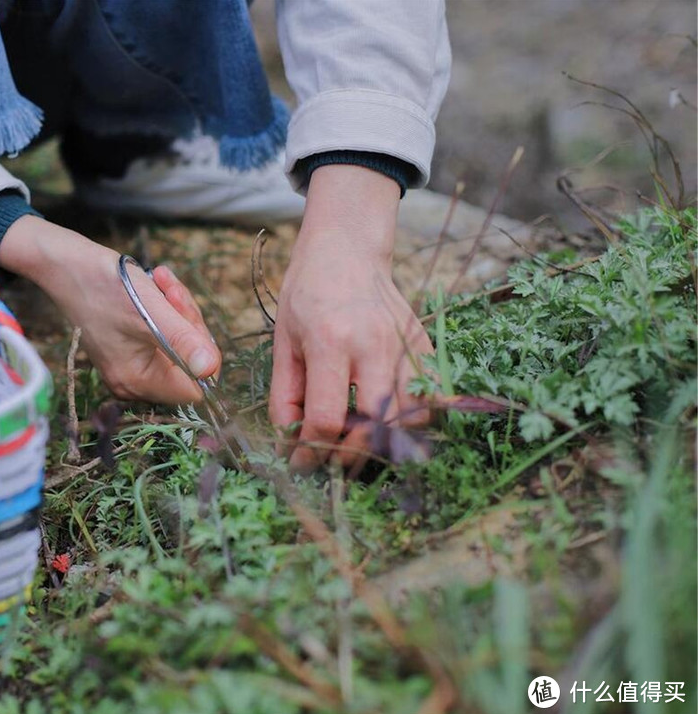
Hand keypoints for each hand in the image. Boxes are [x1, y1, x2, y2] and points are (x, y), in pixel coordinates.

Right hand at [0, 216, 220, 403]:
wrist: (66, 264)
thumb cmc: (103, 285)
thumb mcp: (150, 310)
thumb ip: (182, 341)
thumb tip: (211, 369)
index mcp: (137, 380)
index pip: (194, 387)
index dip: (201, 354)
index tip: (186, 317)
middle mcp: (134, 382)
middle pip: (189, 364)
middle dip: (188, 324)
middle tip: (172, 291)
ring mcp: (131, 366)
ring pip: (179, 346)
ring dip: (178, 311)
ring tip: (162, 282)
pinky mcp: (129, 350)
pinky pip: (164, 336)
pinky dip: (167, 310)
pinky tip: (157, 285)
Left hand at [269, 165, 432, 469]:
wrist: (348, 250)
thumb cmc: (308, 293)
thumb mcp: (283, 341)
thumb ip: (286, 396)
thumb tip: (290, 444)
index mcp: (331, 340)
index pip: (328, 417)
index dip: (311, 451)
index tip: (301, 464)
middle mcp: (375, 344)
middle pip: (375, 425)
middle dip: (351, 455)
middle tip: (331, 462)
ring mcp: (407, 345)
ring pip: (411, 418)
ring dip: (385, 442)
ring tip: (358, 443)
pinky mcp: (426, 346)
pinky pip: (430, 399)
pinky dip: (410, 420)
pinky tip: (384, 420)